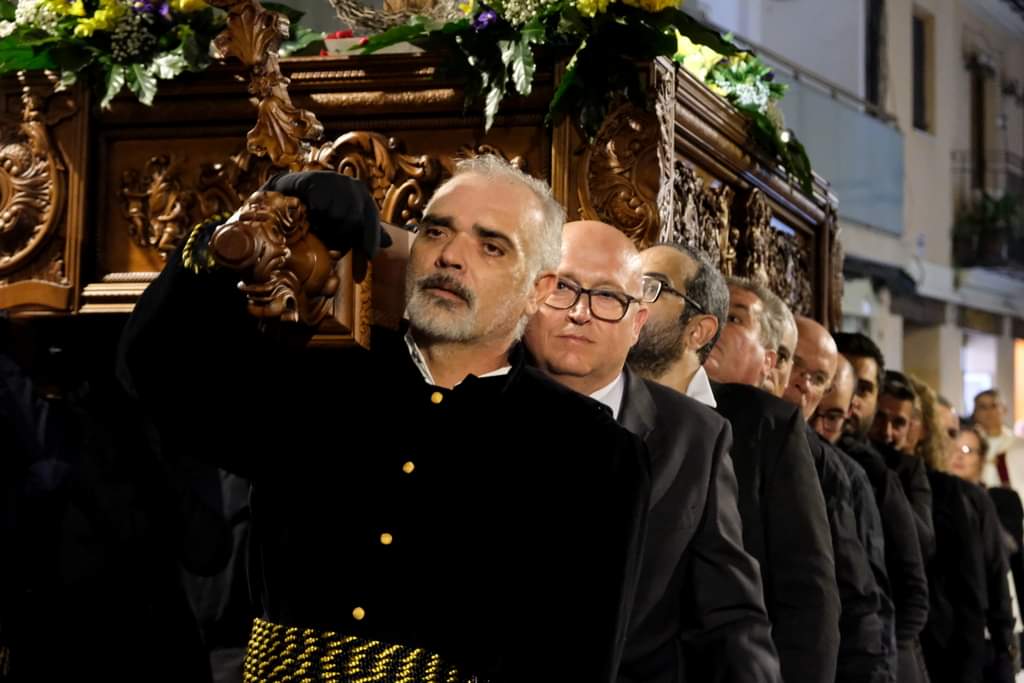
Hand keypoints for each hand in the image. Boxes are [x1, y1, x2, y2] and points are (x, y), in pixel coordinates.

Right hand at [259, 171, 390, 256]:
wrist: (289, 196)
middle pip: (355, 220)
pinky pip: (320, 206)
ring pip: (338, 214)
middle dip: (340, 234)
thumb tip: (389, 243)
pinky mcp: (316, 179)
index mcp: (362, 195)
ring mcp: (335, 180)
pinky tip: (307, 212)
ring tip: (315, 221)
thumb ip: (366, 232)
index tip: (370, 256)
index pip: (372, 219)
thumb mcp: (345, 224)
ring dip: (325, 225)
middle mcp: (352, 184)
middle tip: (326, 235)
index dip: (371, 239)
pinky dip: (313, 214)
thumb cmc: (320, 214)